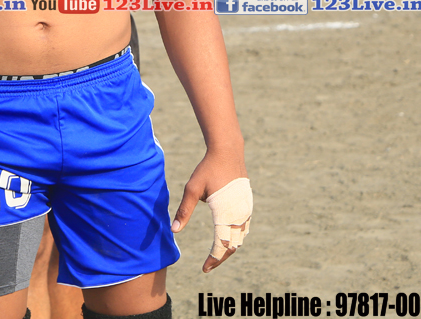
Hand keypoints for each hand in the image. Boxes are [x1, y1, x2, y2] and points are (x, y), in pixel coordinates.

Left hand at [171, 150, 248, 272]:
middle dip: (221, 258)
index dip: (213, 259)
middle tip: (208, 266)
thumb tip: (174, 231)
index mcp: (226, 213)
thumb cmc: (207, 169)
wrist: (227, 151)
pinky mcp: (247, 204)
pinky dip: (236, 238)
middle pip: (233, 246)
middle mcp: (239, 214)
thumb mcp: (192, 189)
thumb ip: (184, 211)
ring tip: (216, 256)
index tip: (204, 269)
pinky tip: (226, 239)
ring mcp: (246, 209)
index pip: (221, 245)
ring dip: (229, 248)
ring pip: (240, 238)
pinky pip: (244, 228)